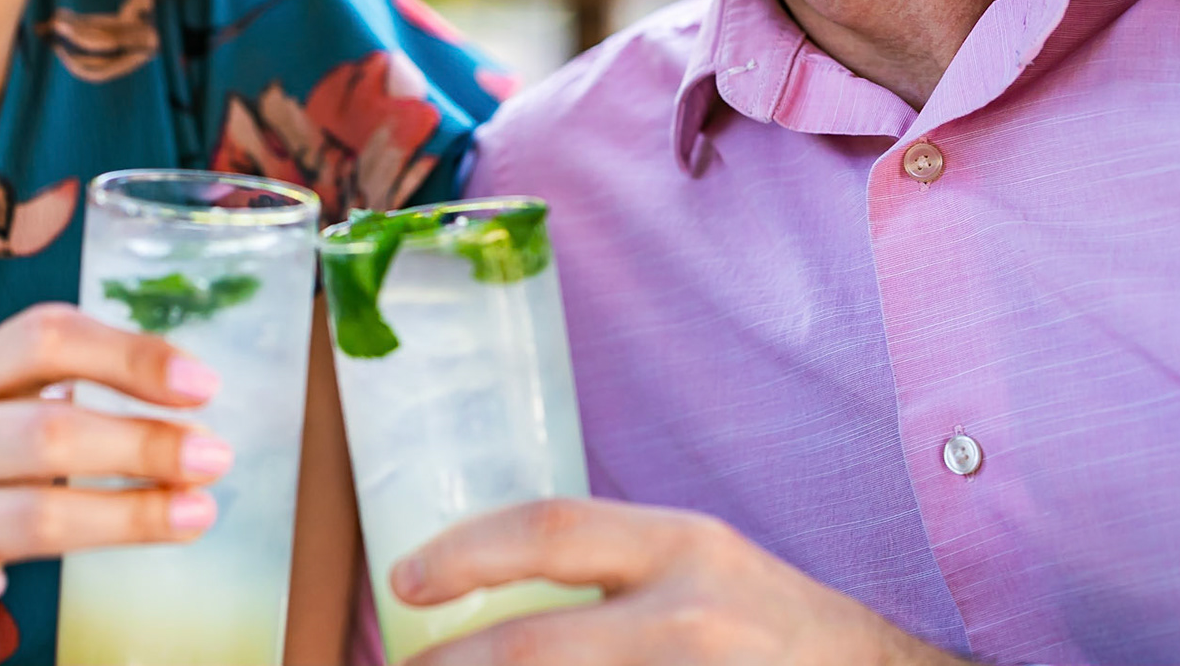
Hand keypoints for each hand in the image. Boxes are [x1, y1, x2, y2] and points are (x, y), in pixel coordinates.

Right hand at [0, 303, 230, 664]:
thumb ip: (48, 393)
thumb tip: (177, 389)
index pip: (44, 337)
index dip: (128, 353)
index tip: (202, 382)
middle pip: (50, 431)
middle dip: (143, 445)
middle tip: (217, 457)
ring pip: (28, 517)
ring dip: (122, 518)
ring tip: (195, 515)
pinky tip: (10, 601)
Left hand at [390, 498, 965, 665]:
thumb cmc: (774, 627)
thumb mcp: (700, 569)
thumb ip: (612, 574)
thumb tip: (493, 596)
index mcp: (683, 546)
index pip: (551, 527)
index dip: (466, 552)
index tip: (404, 582)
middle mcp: (690, 614)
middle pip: (536, 643)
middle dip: (455, 665)